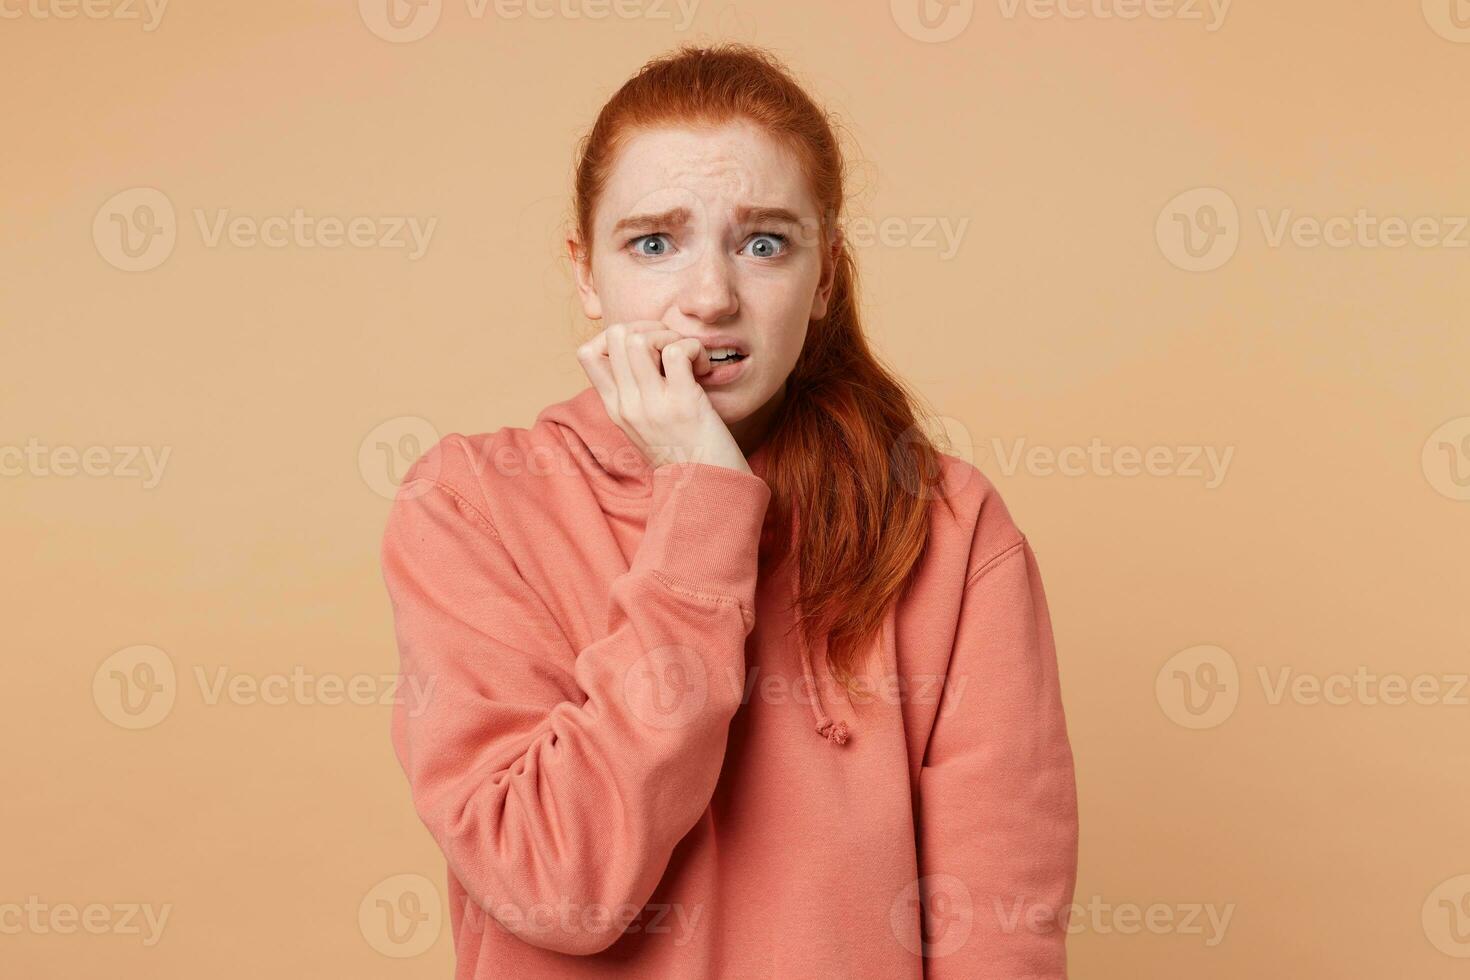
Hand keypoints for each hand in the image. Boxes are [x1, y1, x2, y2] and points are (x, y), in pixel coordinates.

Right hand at [576, 321, 751, 473]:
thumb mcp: (646, 426)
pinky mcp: (682, 403)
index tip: (647, 350)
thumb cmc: (686, 455)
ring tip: (688, 358)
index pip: (587, 353)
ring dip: (670, 336)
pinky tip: (703, 367)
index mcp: (616, 408)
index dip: (618, 336)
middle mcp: (627, 405)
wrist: (708, 491)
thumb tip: (641, 354)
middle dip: (649, 327)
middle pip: (615, 334)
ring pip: (639, 338)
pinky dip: (694, 349)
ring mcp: (652, 404)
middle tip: (673, 348)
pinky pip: (677, 351)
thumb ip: (637, 394)